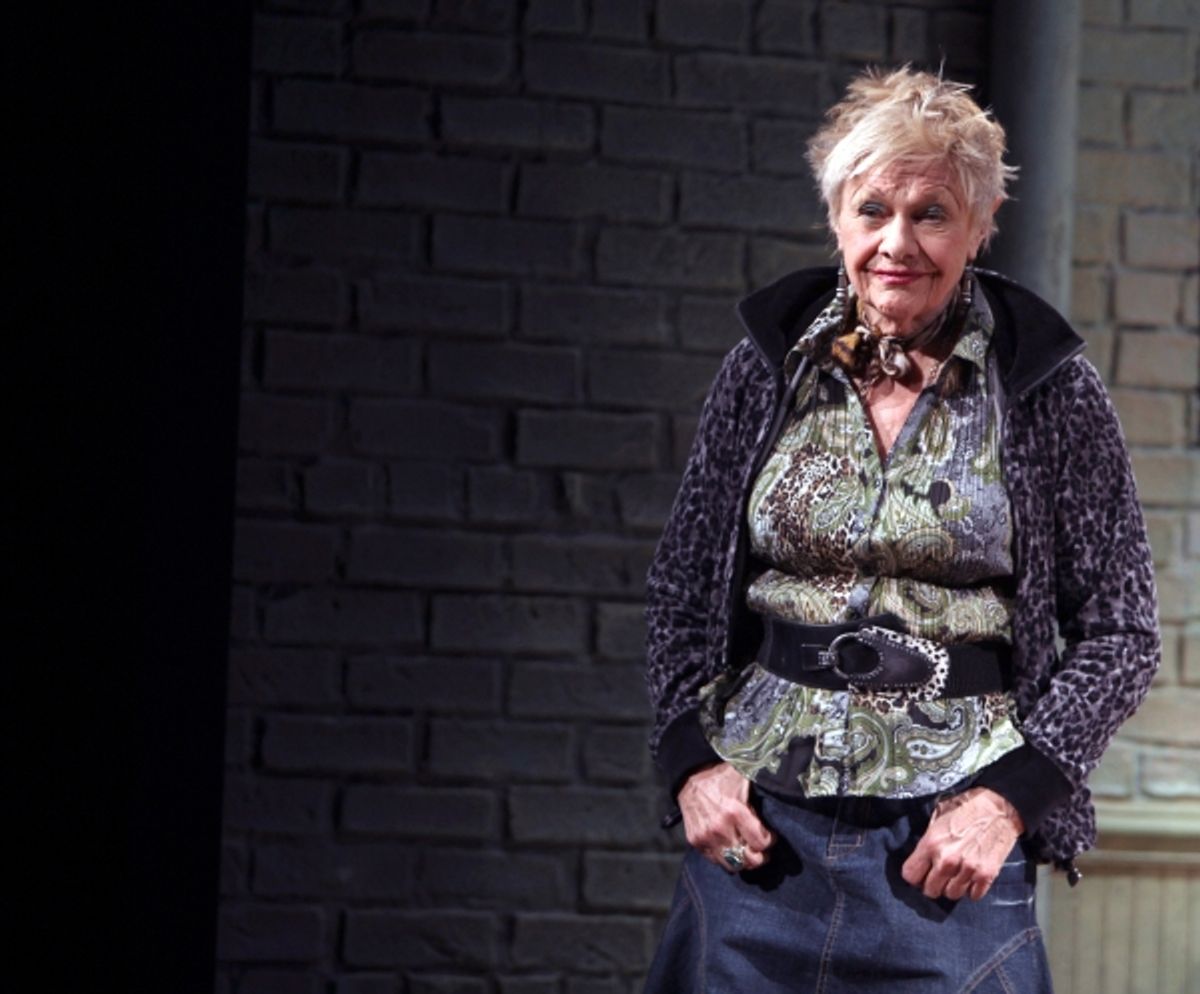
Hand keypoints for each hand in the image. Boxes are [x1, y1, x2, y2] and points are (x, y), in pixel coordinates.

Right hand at [677, 763, 774, 872]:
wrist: (689, 776)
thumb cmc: (721, 776)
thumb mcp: (744, 780)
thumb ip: (759, 798)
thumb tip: (782, 802)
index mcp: (735, 811)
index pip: (760, 843)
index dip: (769, 841)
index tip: (770, 836)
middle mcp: (720, 828)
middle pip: (748, 860)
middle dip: (759, 857)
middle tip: (762, 850)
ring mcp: (706, 837)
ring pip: (732, 866)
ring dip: (743, 861)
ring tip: (746, 851)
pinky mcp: (695, 841)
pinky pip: (715, 861)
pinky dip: (725, 857)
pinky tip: (730, 847)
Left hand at [901, 787, 1024, 900]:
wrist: (999, 808)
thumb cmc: (967, 807)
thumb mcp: (938, 815)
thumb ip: (928, 839)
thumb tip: (920, 856)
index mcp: (931, 843)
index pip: (910, 875)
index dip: (914, 875)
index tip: (920, 873)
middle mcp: (947, 860)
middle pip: (930, 890)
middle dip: (931, 884)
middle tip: (937, 876)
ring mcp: (968, 870)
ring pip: (952, 895)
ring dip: (952, 887)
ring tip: (955, 875)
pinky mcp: (987, 875)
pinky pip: (973, 896)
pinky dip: (971, 889)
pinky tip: (970, 877)